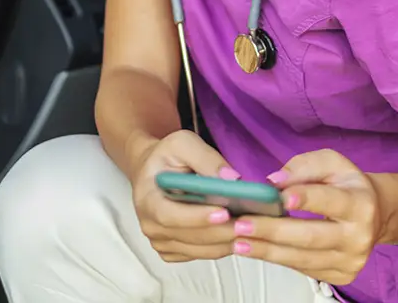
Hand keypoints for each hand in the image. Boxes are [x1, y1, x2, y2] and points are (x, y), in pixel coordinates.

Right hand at [131, 130, 241, 262]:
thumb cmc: (168, 156)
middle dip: (220, 232)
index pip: (169, 215)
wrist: (154, 171)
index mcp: (146, 199)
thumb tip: (232, 178)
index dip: (197, 217)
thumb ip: (205, 158)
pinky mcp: (173, 250)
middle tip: (249, 225)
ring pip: (198, 250)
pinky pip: (200, 254)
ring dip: (225, 243)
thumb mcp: (183, 143)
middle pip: (188, 237)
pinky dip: (221, 247)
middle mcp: (150, 226)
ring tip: (251, 231)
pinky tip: (238, 236)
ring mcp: (161, 242)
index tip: (224, 212)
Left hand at [232, 149, 382, 285]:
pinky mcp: (341, 276)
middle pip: (311, 236)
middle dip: (272, 231)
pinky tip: (256, 250)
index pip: (330, 201)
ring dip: (267, 251)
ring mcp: (351, 261)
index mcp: (361, 204)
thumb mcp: (332, 163)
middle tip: (241, 225)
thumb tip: (274, 182)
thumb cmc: (346, 184)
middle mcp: (359, 237)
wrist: (374, 214)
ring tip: (238, 242)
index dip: (306, 198)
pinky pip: (303, 269)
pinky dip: (277, 259)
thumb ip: (305, 166)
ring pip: (303, 258)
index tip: (279, 197)